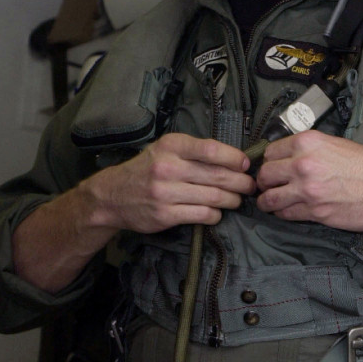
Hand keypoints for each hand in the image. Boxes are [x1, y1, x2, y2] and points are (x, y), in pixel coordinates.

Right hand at [95, 132, 255, 233]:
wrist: (112, 196)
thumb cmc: (145, 170)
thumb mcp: (164, 149)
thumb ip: (193, 151)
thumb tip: (233, 158)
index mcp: (171, 146)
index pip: (211, 149)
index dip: (234, 158)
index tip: (246, 164)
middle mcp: (168, 167)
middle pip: (217, 175)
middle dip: (241, 182)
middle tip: (250, 186)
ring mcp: (166, 192)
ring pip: (214, 197)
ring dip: (232, 200)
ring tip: (237, 200)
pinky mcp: (165, 214)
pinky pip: (202, 215)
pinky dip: (216, 215)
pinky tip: (217, 213)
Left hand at [255, 130, 362, 230]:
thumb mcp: (337, 144)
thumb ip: (311, 151)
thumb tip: (291, 159)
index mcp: (309, 142)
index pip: (270, 152)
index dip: (269, 162)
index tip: (271, 168)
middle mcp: (304, 164)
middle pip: (265, 175)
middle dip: (264, 182)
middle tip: (267, 186)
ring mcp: (308, 190)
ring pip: (270, 198)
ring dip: (268, 201)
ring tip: (270, 202)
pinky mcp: (316, 212)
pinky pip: (287, 214)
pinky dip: (283, 214)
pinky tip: (287, 211)